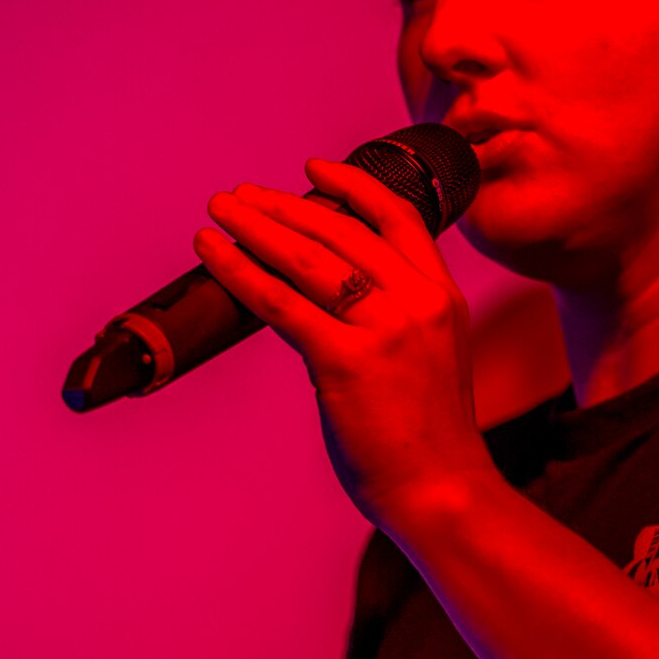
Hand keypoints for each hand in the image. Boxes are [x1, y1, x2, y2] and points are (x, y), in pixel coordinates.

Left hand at [194, 158, 497, 528]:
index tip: (313, 167)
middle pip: (341, 230)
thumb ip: (398, 316)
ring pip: (307, 258)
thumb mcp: (433, 354)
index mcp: (442, 295)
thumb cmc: (429, 435)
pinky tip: (214, 256)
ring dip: (254, 227)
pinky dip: (240, 272)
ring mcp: (385, 330)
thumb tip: (335, 294)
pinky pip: (281, 303)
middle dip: (282, 206)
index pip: (398, 216)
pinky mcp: (347, 361)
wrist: (444, 490)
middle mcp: (418, 301)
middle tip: (240, 195)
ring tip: (219, 212)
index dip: (352, 184)